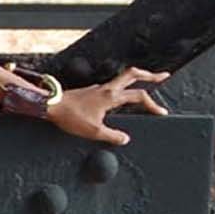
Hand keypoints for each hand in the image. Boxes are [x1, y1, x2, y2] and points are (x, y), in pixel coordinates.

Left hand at [46, 67, 170, 145]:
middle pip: (133, 74)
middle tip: (164, 76)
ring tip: (147, 82)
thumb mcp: (93, 131)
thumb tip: (126, 139)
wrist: (50, 105)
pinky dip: (123, 87)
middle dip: (150, 75)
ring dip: (136, 79)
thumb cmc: (70, 117)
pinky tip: (121, 96)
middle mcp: (107, 88)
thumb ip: (112, 136)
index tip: (162, 112)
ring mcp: (99, 88)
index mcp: (111, 97)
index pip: (139, 97)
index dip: (153, 105)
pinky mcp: (91, 91)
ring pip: (122, 78)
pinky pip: (112, 86)